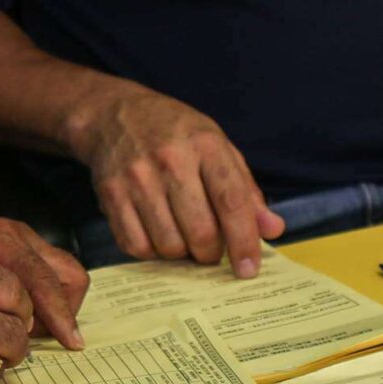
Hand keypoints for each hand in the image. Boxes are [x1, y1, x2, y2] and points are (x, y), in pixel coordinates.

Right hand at [67, 88, 283, 274]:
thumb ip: (245, 190)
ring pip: (168, 244)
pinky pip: (136, 246)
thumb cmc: (175, 133)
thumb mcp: (217, 147)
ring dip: (181, 254)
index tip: (249, 269)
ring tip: (183, 237)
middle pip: (200, 231)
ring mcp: (137, 177)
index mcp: (205, 144)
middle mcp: (170, 159)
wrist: (114, 114)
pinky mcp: (110, 194)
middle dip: (211, 254)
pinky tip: (157, 235)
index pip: (231, 201)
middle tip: (211, 249)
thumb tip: (272, 229)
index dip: (244, 241)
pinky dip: (151, 252)